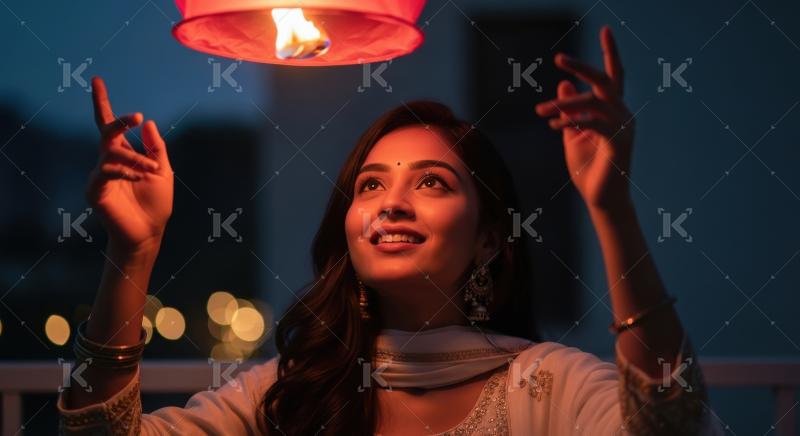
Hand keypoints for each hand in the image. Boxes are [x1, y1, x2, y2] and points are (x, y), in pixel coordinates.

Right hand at [85, 76, 173, 251]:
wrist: (149, 233)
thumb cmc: (155, 204)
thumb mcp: (163, 171)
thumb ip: (156, 148)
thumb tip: (148, 122)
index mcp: (123, 154)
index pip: (109, 125)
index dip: (101, 103)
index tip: (97, 80)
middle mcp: (108, 161)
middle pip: (106, 131)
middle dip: (119, 121)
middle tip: (136, 116)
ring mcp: (100, 175)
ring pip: (112, 153)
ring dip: (136, 159)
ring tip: (151, 171)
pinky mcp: (95, 190)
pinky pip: (107, 171)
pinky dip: (125, 171)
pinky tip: (139, 178)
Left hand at [535, 26, 633, 210]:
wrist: (600, 199)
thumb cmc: (588, 169)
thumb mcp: (571, 134)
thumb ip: (568, 111)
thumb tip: (562, 86)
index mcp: (613, 111)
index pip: (613, 76)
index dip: (610, 52)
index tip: (606, 29)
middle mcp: (622, 114)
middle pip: (605, 80)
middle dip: (581, 67)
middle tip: (558, 58)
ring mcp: (623, 127)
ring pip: (592, 102)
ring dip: (563, 106)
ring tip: (540, 112)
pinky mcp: (618, 141)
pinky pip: (592, 122)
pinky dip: (571, 121)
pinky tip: (553, 125)